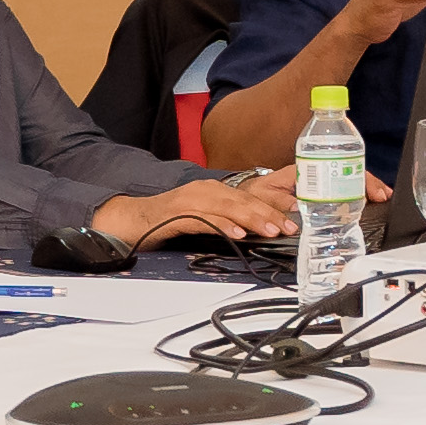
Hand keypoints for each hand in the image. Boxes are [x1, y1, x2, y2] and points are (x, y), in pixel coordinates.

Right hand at [95, 173, 293, 246]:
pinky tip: (236, 234)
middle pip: (242, 200)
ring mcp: (190, 201)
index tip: (292, 220)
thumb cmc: (170, 219)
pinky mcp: (177, 215)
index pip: (249, 197)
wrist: (133, 218)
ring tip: (270, 229)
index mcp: (213, 190)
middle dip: (268, 213)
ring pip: (227, 208)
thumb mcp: (204, 215)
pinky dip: (221, 226)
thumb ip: (227, 218)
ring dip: (250, 219)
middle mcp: (204, 190)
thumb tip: (254, 229)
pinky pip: (203, 220)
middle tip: (288, 227)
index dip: (272, 208)